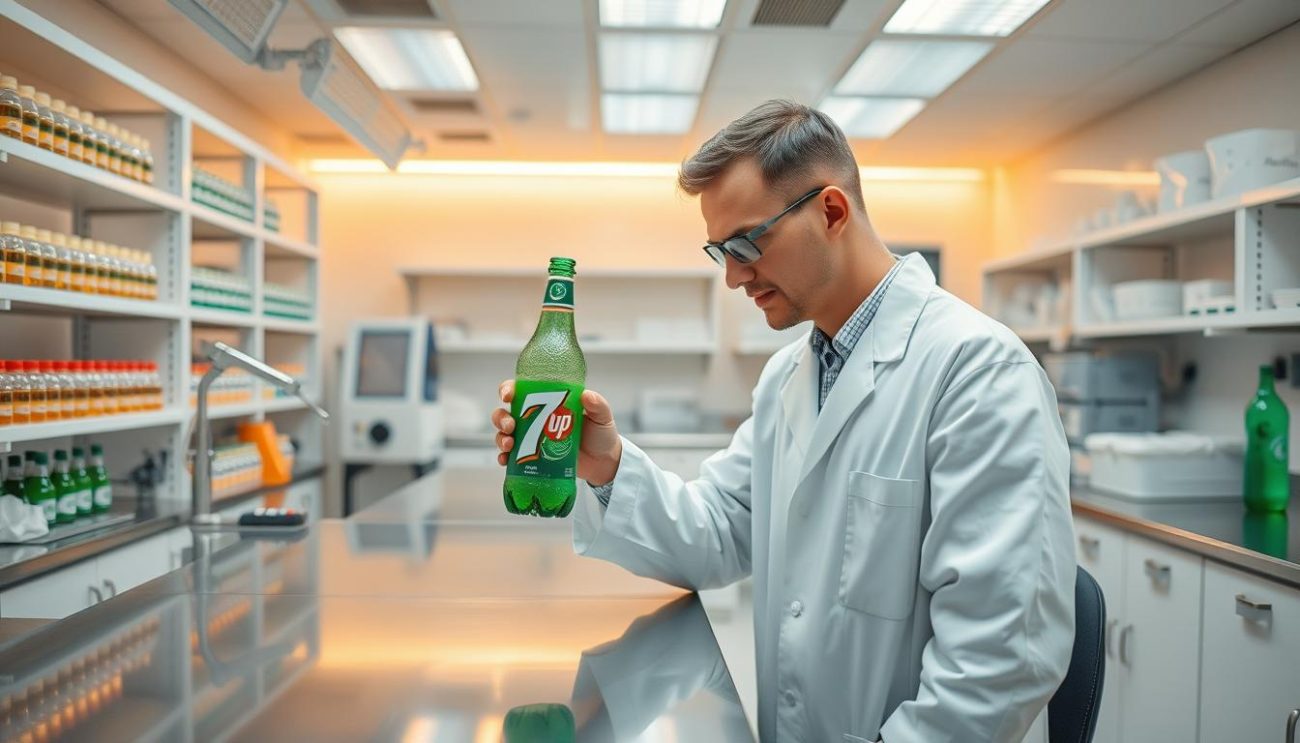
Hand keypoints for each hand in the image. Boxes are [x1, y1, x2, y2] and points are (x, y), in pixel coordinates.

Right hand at [492, 380, 622, 485]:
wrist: (604, 463)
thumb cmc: (601, 435)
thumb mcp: (602, 416)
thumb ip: (597, 404)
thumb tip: (586, 395)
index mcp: (547, 403)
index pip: (521, 390)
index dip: (508, 389)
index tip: (507, 395)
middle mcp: (535, 419)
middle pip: (506, 413)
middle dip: (501, 418)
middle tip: (510, 426)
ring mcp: (532, 439)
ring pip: (504, 434)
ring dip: (500, 437)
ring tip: (509, 445)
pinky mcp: (533, 458)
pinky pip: (511, 457)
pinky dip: (504, 458)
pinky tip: (505, 460)